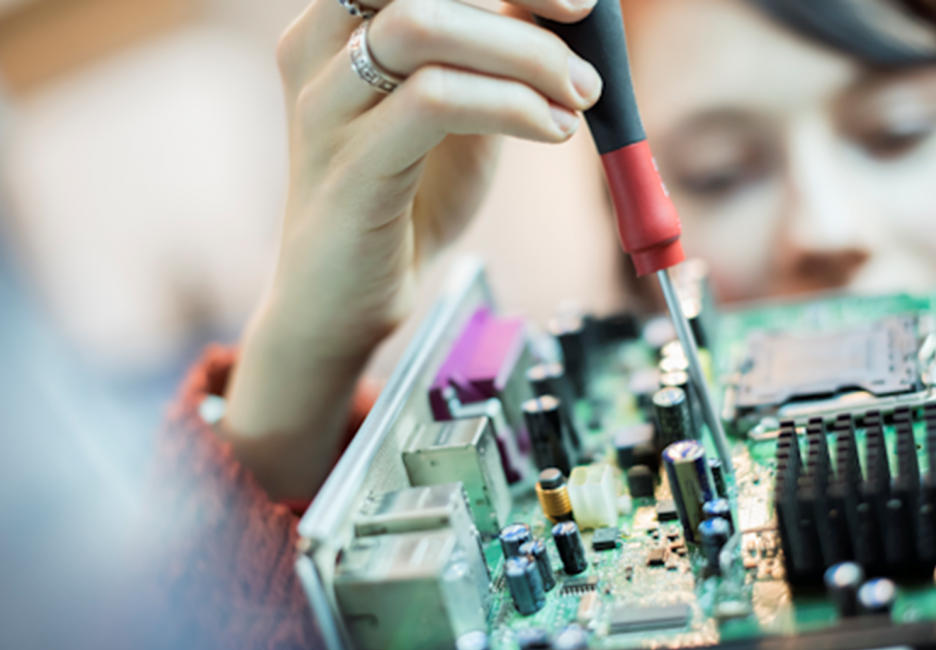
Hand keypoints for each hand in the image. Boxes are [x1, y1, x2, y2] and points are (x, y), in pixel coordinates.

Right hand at [224, 0, 602, 499]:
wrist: (346, 299)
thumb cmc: (404, 199)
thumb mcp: (459, 110)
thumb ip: (492, 54)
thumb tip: (563, 5)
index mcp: (340, 21)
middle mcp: (318, 47)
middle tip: (583, 18)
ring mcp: (324, 107)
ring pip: (423, 27)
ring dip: (524, 53)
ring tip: (577, 93)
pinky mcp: (347, 167)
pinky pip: (434, 102)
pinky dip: (511, 105)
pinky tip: (553, 130)